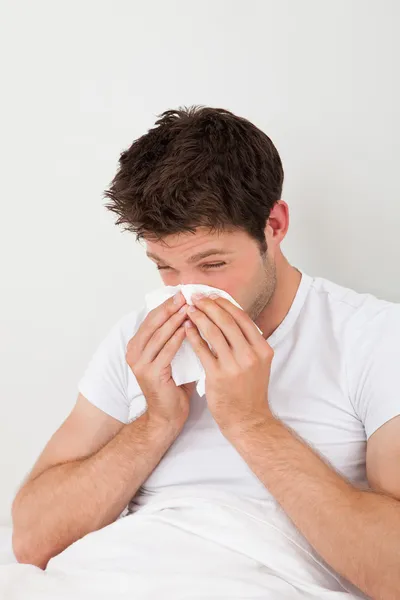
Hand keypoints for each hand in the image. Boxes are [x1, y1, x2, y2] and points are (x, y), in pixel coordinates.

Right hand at [126, 291, 194, 429]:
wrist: (167, 416)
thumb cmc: (173, 386)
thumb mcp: (171, 357)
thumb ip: (175, 339)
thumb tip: (192, 316)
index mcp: (137, 346)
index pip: (152, 319)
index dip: (166, 305)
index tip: (182, 294)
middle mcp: (134, 353)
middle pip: (153, 323)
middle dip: (170, 308)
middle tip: (186, 296)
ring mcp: (140, 363)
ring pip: (159, 335)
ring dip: (175, 320)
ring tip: (190, 308)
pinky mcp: (150, 373)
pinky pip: (166, 351)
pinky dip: (177, 338)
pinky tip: (189, 329)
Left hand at [184, 294, 274, 434]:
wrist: (248, 420)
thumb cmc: (250, 391)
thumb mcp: (258, 363)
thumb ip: (248, 342)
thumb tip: (231, 317)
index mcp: (262, 348)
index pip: (242, 318)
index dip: (225, 304)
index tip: (212, 296)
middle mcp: (251, 354)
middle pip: (227, 321)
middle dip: (209, 305)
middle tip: (196, 297)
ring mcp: (235, 365)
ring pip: (214, 332)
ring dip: (199, 318)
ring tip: (188, 310)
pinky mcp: (218, 375)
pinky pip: (202, 350)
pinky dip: (193, 336)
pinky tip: (186, 329)